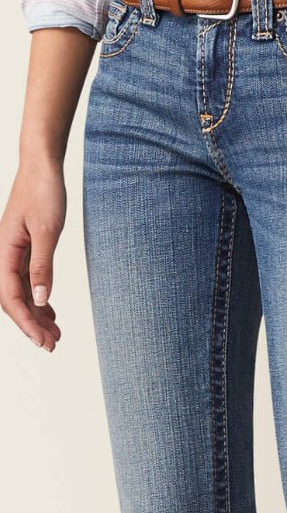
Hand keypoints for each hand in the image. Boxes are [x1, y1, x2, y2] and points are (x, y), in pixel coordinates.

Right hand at [0, 158, 64, 351]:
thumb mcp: (47, 231)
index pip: (11, 297)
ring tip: (55, 335)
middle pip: (13, 300)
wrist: (42, 167)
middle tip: (53, 345)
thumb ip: (42, 266)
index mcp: (4, 251)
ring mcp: (13, 253)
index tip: (42, 341)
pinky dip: (39, 300)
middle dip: (31, 325)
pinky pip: (27, 282)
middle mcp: (4, 255)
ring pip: (21, 293)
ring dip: (36, 315)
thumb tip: (39, 299)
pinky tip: (50, 313)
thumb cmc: (43, 192)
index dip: (26, 322)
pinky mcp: (24, 250)